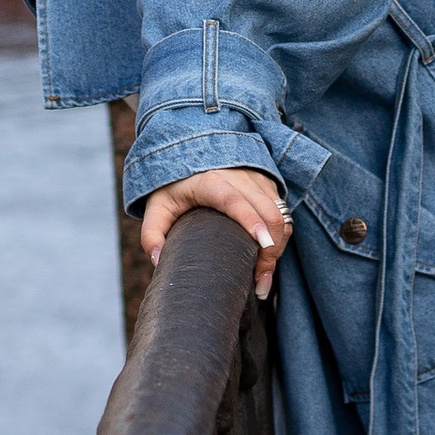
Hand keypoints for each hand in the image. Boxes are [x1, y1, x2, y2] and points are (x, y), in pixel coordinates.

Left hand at [138, 166, 287, 298]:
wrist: (193, 151)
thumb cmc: (174, 184)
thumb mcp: (157, 206)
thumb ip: (152, 234)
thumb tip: (158, 261)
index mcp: (210, 181)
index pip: (235, 200)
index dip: (251, 221)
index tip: (263, 245)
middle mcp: (239, 176)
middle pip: (268, 212)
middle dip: (270, 250)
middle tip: (259, 284)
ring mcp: (257, 179)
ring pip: (280, 215)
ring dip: (277, 247)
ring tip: (262, 278)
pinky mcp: (267, 184)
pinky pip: (282, 213)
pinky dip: (279, 237)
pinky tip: (267, 258)